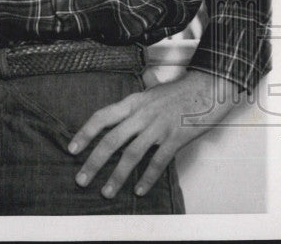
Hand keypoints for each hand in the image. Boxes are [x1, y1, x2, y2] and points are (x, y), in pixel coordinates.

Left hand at [68, 70, 239, 197]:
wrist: (208, 88)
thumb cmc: (179, 90)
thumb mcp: (152, 90)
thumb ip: (138, 97)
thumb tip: (130, 95)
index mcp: (132, 102)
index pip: (101, 117)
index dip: (85, 133)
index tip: (72, 149)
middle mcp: (141, 115)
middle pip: (112, 140)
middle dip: (94, 162)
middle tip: (81, 179)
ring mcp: (158, 127)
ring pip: (132, 155)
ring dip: (117, 176)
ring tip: (106, 191)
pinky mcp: (176, 139)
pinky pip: (158, 162)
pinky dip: (148, 178)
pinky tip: (140, 191)